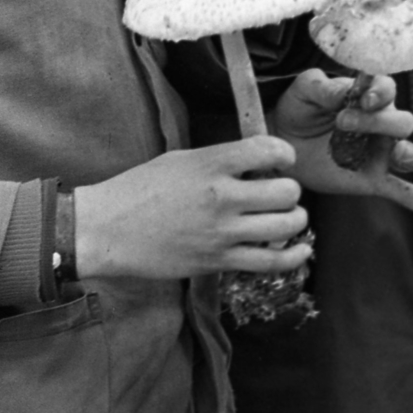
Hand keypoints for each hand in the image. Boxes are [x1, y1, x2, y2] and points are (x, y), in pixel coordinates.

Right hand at [75, 136, 309, 279]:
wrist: (109, 229)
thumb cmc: (142, 188)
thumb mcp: (183, 159)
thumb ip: (222, 159)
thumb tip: (257, 162)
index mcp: (213, 164)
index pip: (270, 151)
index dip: (285, 154)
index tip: (282, 160)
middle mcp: (223, 197)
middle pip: (286, 192)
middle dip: (290, 190)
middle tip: (280, 192)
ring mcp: (222, 233)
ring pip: (285, 226)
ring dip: (295, 219)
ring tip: (288, 217)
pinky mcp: (218, 262)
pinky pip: (270, 262)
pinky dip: (294, 256)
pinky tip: (303, 249)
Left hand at [275, 68, 412, 221]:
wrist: (284, 142)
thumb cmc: (298, 109)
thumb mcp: (305, 91)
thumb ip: (322, 86)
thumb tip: (344, 90)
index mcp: (368, 96)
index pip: (388, 89)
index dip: (381, 93)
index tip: (363, 99)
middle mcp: (382, 124)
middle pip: (403, 122)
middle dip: (378, 122)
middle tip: (342, 123)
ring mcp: (381, 154)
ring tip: (398, 154)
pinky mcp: (373, 180)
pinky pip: (404, 192)